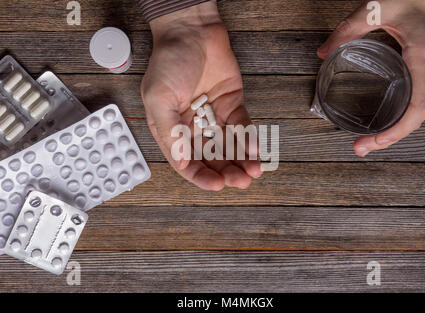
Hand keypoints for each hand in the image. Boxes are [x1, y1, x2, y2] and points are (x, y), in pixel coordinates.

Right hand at [141, 1, 261, 190]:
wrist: (193, 31)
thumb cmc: (169, 61)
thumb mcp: (159, 98)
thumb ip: (169, 131)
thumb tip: (182, 162)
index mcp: (172, 130)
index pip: (187, 162)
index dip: (201, 177)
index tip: (217, 185)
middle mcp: (193, 127)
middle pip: (212, 159)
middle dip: (227, 172)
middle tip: (241, 181)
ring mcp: (214, 117)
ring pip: (230, 147)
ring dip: (242, 161)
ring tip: (254, 172)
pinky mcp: (232, 105)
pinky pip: (243, 127)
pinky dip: (250, 139)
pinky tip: (256, 150)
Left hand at [317, 0, 424, 156]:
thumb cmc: (415, 0)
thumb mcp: (378, 8)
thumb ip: (349, 28)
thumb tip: (323, 52)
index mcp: (422, 56)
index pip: (419, 105)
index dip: (399, 129)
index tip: (377, 140)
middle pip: (416, 117)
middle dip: (391, 138)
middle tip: (360, 148)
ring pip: (417, 114)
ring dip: (394, 132)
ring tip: (367, 143)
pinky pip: (416, 104)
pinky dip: (399, 120)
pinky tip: (382, 126)